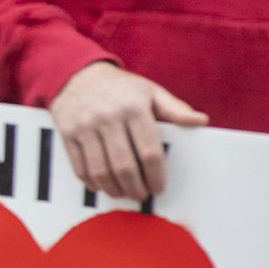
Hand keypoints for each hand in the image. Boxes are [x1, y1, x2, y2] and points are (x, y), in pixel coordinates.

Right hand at [50, 60, 207, 199]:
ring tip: (123, 192)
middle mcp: (108, 117)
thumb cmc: (120, 87)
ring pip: (101, 171)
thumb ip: (175, 109)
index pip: (149, 152)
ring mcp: (85, 126)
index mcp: (133, 108)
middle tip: (141, 194)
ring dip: (114, 189)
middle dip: (136, 188)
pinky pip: (80, 167)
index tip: (159, 186)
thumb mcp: (150, 91)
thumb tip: (201, 121)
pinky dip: (92, 182)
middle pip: (125, 166)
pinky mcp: (67, 133)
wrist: (76, 73)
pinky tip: (101, 185)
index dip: (156, 176)